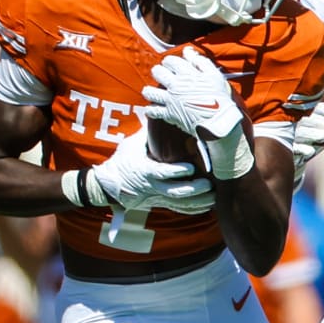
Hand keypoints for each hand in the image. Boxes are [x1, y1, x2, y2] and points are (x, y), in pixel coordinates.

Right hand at [91, 126, 212, 211]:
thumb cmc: (121, 162)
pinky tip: (208, 206)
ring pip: (179, 203)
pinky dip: (194, 209)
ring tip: (214, 196)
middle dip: (193, 190)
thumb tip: (156, 113)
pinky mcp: (161, 203)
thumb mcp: (130, 145)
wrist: (109, 186)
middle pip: (174, 192)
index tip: (190, 168)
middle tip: (209, 184)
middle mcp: (152, 187)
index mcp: (144, 171)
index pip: (161, 173)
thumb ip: (146, 132)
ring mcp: (157, 197)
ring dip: (198, 202)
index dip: (176, 172)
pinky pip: (178, 209)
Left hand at [143, 46, 242, 140]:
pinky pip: (154, 111)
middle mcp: (175, 85)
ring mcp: (170, 100)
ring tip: (151, 91)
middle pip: (157, 73)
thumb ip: (200, 61)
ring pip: (151, 92)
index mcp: (186, 74)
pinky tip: (150, 109)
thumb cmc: (219, 97)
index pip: (170, 61)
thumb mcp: (214, 75)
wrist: (218, 120)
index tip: (171, 64)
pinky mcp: (169, 114)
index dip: (169, 61)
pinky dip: (150, 110)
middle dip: (158, 71)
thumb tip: (187, 51)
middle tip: (161, 74)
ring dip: (149, 91)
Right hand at [293, 102, 323, 186]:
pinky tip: (310, 152)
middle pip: (310, 119)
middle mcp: (304, 124)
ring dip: (312, 134)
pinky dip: (301, 149)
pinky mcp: (290, 149)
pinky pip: (293, 148)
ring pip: (301, 132)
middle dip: (322, 123)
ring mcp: (296, 136)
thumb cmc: (319, 137)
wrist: (301, 153)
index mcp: (315, 115)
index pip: (321, 108)